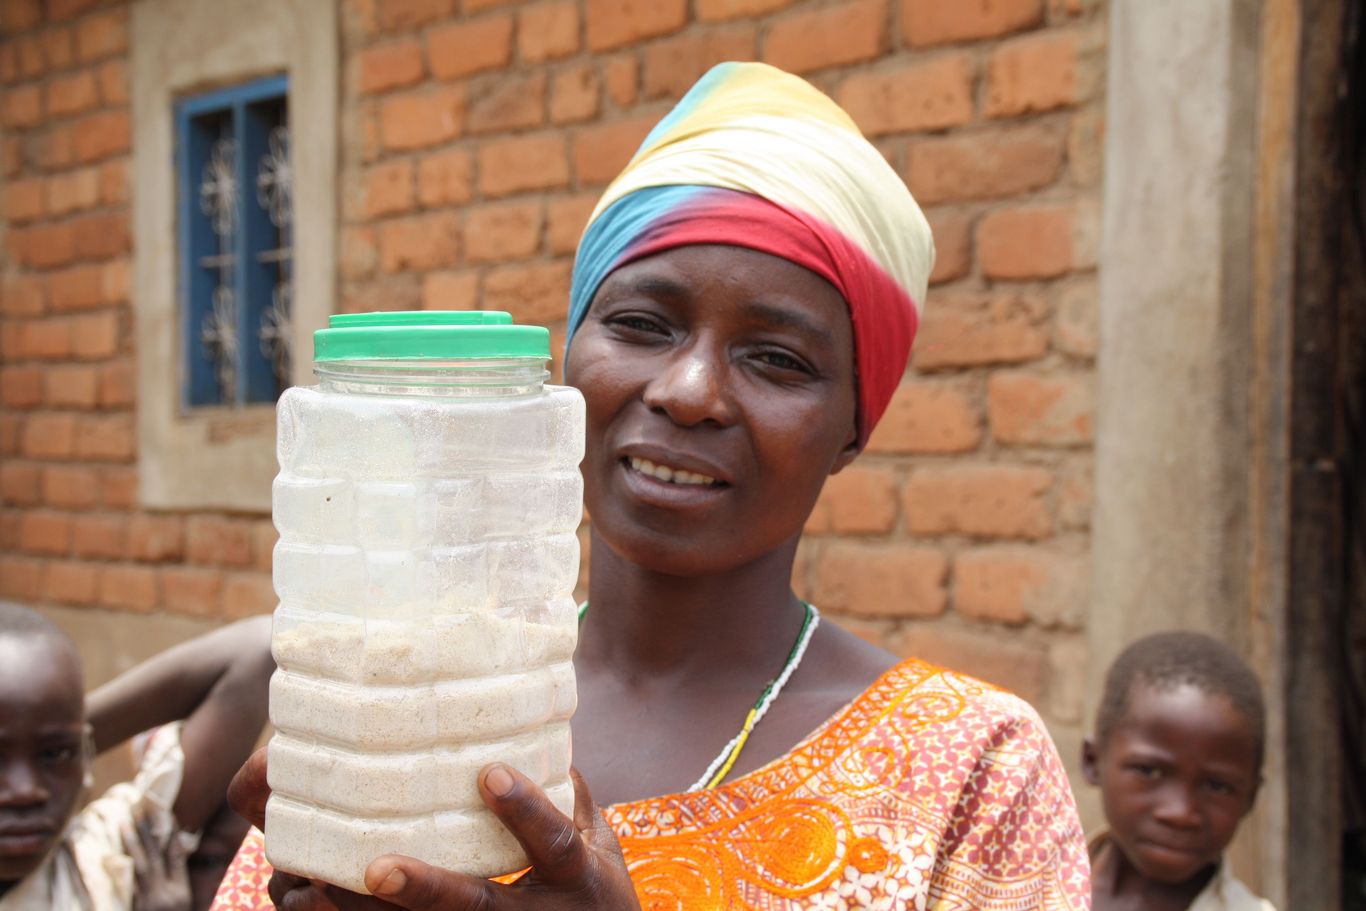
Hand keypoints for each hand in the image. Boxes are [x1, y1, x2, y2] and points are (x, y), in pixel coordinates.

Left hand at [125, 815, 192, 910]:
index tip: (167, 813)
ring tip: (123, 823)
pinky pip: (125, 884)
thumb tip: (171, 858)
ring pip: (139, 866)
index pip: (177, 856)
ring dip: (130, 843)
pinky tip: (111, 854)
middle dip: (147, 831)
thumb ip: (175, 885)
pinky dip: (119, 868)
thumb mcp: (182, 905)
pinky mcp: (133, 908)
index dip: (172, 834)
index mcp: (181, 892)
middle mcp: (165, 894)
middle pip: (155, 856)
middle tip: (139, 809)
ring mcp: (147, 901)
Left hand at [228, 750, 639, 910]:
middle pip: (477, 906)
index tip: (488, 771)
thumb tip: (535, 722)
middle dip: (427, 887)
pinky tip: (321, 905)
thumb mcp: (600, 846)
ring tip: (325, 892)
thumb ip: (570, 793)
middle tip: (377, 865)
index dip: (523, 809)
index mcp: (574, 877)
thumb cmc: (600, 896)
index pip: (551, 841)